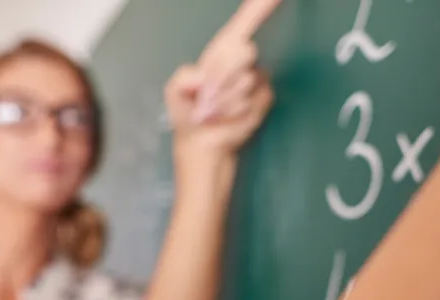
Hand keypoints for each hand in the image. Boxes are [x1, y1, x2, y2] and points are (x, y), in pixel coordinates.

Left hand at [166, 0, 279, 157]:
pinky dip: (235, 111)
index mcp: (219, 54)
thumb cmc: (190, 119)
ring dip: (224, 100)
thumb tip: (205, 78)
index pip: (243, 22)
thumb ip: (186, 75)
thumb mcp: (175, 91)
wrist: (203, 146)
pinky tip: (227, 118)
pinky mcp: (263, 97)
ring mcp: (254, 78)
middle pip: (243, 51)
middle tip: (206, 99)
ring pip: (246, 79)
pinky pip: (254, 97)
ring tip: (212, 112)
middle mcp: (239, 61)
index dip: (259, 8)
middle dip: (221, 76)